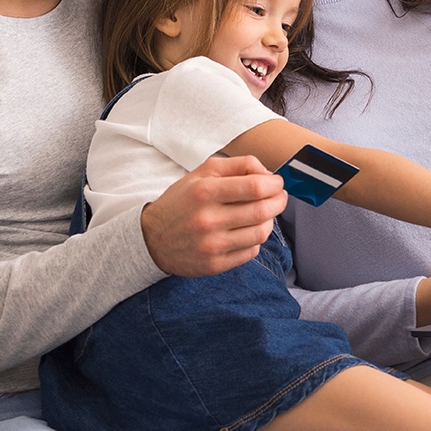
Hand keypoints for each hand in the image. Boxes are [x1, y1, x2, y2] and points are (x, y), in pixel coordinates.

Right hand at [140, 155, 286, 277]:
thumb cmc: (181, 201)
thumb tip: (267, 173)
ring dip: (270, 221)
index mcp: (205, 191)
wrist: (151, 239)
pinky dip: (256, 240)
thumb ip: (237, 165)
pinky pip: (251, 252)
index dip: (274, 184)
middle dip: (279, 201)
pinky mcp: (215, 265)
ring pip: (261, 233)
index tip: (276, 183)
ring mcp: (212, 245)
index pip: (255, 186)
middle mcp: (208, 219)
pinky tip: (247, 231)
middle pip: (262, 210)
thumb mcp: (202, 173)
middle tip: (279, 197)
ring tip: (264, 214)